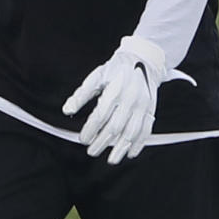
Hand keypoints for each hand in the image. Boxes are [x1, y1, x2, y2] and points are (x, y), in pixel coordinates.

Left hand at [62, 36, 166, 164]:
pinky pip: (146, 130)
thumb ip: (81, 95)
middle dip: (102, 142)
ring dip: (120, 148)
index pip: (100, 115)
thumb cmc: (116, 69)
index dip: (90, 130)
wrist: (143, 59)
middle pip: (115, 127)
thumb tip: (67, 111)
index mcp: (115, 89)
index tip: (83, 139)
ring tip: (111, 159)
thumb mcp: (96, 77)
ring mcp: (143, 105)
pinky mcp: (151, 109)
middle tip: (91, 151)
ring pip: (132, 132)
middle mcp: (131, 98)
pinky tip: (130, 153)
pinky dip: (138, 144)